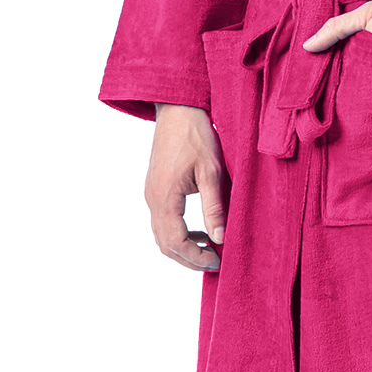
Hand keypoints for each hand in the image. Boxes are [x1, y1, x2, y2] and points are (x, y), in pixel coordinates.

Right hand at [146, 104, 226, 272]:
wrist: (177, 109)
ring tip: (210, 249)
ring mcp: (151, 194)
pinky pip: (164, 221)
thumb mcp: (211, 172)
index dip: (196, 257)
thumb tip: (220, 237)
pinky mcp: (156, 189)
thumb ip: (214, 207)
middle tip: (216, 262)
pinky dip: (180, 233)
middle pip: (165, 244)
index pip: (175, 242)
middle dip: (189, 259)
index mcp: (165, 197)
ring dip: (184, 247)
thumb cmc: (195, 135)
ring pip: (162, 235)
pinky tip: (201, 231)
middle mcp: (153, 199)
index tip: (218, 261)